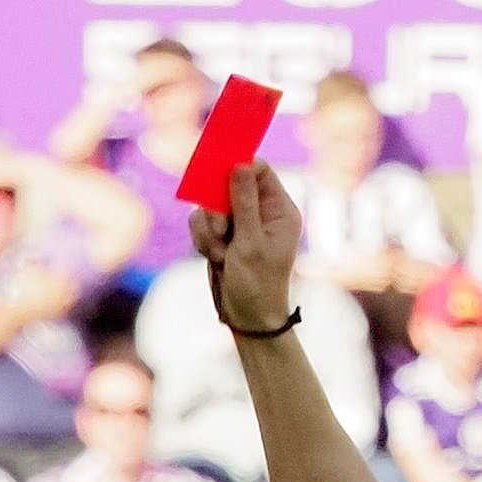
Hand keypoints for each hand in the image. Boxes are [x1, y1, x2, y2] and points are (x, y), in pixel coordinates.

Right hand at [192, 162, 303, 338]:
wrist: (246, 318)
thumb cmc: (258, 283)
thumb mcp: (251, 242)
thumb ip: (245, 202)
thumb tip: (241, 164)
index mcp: (279, 210)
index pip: (260, 171)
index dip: (239, 167)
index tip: (218, 172)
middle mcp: (261, 212)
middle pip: (230, 183)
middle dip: (218, 207)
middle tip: (221, 228)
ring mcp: (239, 223)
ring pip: (210, 204)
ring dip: (209, 228)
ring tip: (221, 253)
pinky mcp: (221, 234)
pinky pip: (201, 222)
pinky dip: (203, 239)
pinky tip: (216, 258)